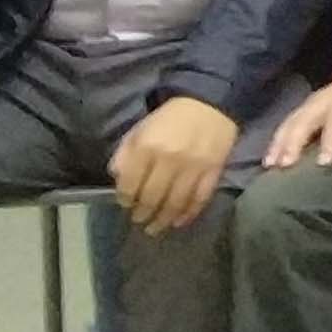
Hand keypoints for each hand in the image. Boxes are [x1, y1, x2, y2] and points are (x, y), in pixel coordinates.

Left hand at [110, 97, 237, 234]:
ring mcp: (193, 167)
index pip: (130, 184)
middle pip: (152, 197)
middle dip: (142, 213)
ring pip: (175, 203)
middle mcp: (169, 160)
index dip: (125, 198)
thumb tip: (118, 179)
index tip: (125, 203)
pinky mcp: (213, 171)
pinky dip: (188, 214)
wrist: (211, 103)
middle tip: (138, 220)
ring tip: (154, 228)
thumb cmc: (170, 117)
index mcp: (147, 147)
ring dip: (162, 220)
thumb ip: (126, 153)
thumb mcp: (140, 128)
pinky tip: (179, 221)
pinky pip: (199, 198)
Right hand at [265, 70, 331, 168]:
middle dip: (293, 143)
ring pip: (289, 123)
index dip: (330, 141)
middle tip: (284, 165)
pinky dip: (274, 141)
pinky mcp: (300, 110)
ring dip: (278, 144)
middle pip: (304, 121)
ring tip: (270, 165)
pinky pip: (284, 125)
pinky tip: (268, 159)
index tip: (323, 163)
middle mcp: (322, 102)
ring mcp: (308, 105)